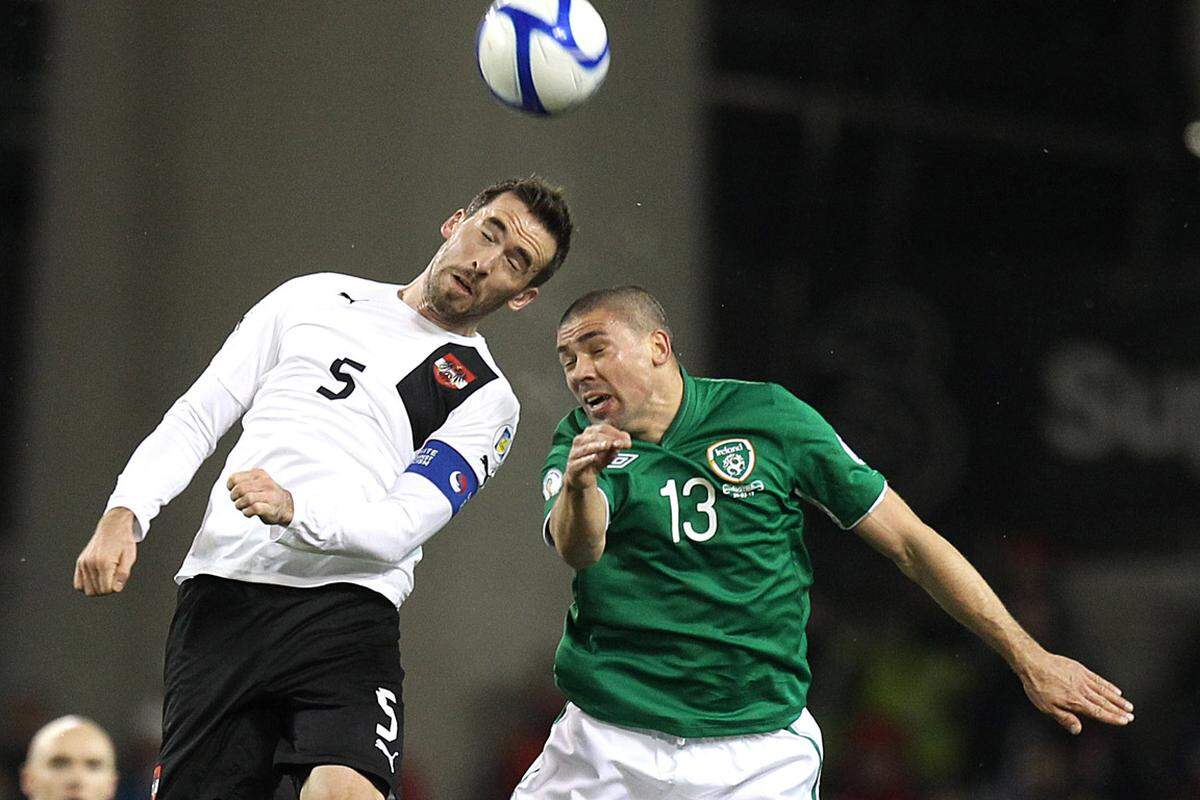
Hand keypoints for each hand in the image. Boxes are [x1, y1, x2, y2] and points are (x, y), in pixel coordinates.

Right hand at [74, 507, 137, 595]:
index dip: (114, 588)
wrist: (112, 526)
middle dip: (106, 589)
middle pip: (95, 591)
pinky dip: (86, 585)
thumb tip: (116, 589)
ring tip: (106, 578)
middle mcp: (91, 564)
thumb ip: (123, 574)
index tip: (119, 580)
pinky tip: (97, 578)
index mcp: (104, 563)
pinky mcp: (80, 562)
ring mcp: (83, 563)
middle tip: (114, 578)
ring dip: (97, 588)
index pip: (106, 589)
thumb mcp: (130, 557)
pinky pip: (78, 584)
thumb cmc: (123, 541)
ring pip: (86, 590)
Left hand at [227, 468, 293, 525]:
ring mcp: (269, 495)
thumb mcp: (257, 482)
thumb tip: (230, 485)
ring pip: (247, 498)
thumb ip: (245, 480)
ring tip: (242, 507)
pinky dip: (247, 512)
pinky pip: (254, 508)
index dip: (230, 486)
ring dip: (240, 505)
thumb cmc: (267, 495)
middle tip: (237, 500)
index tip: (232, 491)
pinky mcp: (270, 508)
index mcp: (259, 474)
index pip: (235, 478)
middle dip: (234, 497)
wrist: (286, 506)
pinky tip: (248, 512)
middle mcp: (265, 483)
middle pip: (240, 489)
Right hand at [564, 424, 631, 490]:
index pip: (602, 428)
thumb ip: (616, 445)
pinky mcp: (573, 466)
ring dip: (597, 445)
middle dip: (608, 438)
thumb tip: (627, 440)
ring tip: (607, 445)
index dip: (615, 432)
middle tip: (619, 442)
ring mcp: (574, 453)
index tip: (627, 439)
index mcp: (587, 434)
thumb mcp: (608, 453)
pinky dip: (587, 459)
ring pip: (585, 447)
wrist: (583, 479)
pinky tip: (595, 457)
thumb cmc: (595, 462)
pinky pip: (579, 461)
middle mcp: (579, 441)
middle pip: (594, 436)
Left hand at [1016, 648, 1133, 733]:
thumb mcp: (1047, 707)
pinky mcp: (1080, 670)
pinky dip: (1108, 685)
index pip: (1098, 712)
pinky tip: (1116, 690)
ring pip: (1104, 691)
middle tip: (1131, 716)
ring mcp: (1082, 679)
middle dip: (1118, 710)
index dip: (1112, 717)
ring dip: (1117, 699)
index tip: (1124, 721)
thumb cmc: (1037, 686)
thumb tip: (1078, 730)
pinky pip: (1098, 679)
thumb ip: (1064, 718)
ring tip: (1129, 706)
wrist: (1033, 662)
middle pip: (1104, 702)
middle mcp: (1082, 690)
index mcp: (1075, 701)